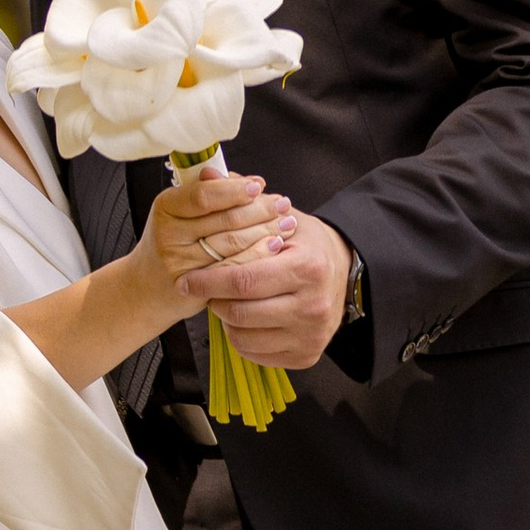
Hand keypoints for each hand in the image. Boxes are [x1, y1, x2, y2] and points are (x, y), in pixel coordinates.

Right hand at [142, 165, 288, 316]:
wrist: (149, 285)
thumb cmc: (173, 242)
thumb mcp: (182, 211)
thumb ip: (212, 193)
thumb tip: (250, 181)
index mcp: (166, 207)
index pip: (204, 195)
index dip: (235, 190)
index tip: (259, 186)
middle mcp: (169, 234)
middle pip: (224, 219)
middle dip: (259, 209)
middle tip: (282, 203)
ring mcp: (181, 262)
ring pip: (232, 242)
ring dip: (265, 230)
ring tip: (286, 222)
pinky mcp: (196, 285)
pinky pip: (234, 267)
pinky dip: (258, 254)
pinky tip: (274, 245)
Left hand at [192, 209, 351, 369]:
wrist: (343, 271)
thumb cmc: (305, 243)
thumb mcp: (282, 215)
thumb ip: (242, 198)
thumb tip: (206, 174)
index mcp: (308, 267)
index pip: (244, 280)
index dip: (208, 281)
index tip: (186, 279)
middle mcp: (314, 305)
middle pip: (241, 312)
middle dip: (213, 300)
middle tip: (204, 289)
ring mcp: (311, 334)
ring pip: (244, 337)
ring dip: (225, 319)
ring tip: (227, 300)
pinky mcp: (306, 355)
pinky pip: (255, 353)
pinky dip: (241, 337)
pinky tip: (245, 318)